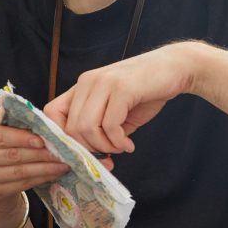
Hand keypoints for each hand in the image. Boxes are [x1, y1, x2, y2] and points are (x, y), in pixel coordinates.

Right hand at [0, 109, 70, 201]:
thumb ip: (9, 118)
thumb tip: (25, 111)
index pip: (0, 136)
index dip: (22, 138)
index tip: (42, 140)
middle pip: (11, 155)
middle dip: (38, 154)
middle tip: (59, 151)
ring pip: (18, 172)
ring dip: (44, 168)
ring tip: (62, 163)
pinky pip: (22, 184)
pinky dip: (40, 178)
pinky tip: (54, 173)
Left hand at [44, 42, 195, 154]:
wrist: (176, 68)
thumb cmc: (147, 91)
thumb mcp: (116, 111)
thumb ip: (100, 129)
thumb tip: (89, 158)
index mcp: (83, 86)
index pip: (51, 113)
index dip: (61, 137)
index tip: (82, 152)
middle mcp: (87, 81)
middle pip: (70, 127)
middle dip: (89, 148)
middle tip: (109, 154)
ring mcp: (104, 83)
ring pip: (86, 128)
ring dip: (105, 146)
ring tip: (121, 147)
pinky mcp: (121, 88)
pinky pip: (109, 126)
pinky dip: (118, 142)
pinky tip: (129, 144)